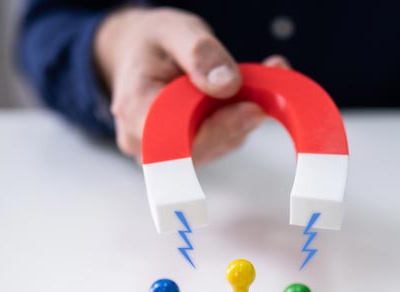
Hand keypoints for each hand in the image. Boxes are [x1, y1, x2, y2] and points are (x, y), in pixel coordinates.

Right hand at [94, 7, 288, 164]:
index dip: (217, 128)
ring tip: (253, 86)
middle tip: (265, 90)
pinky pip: (220, 144)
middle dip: (238, 120)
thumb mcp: (174, 30)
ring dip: (242, 119)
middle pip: (200, 148)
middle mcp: (143, 140)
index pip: (177, 136)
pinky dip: (238, 121)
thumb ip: (200, 53)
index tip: (252, 108)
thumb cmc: (152, 42)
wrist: (139, 54)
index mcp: (134, 108)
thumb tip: (228, 84)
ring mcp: (165, 152)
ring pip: (216, 147)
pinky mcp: (186, 152)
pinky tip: (243, 98)